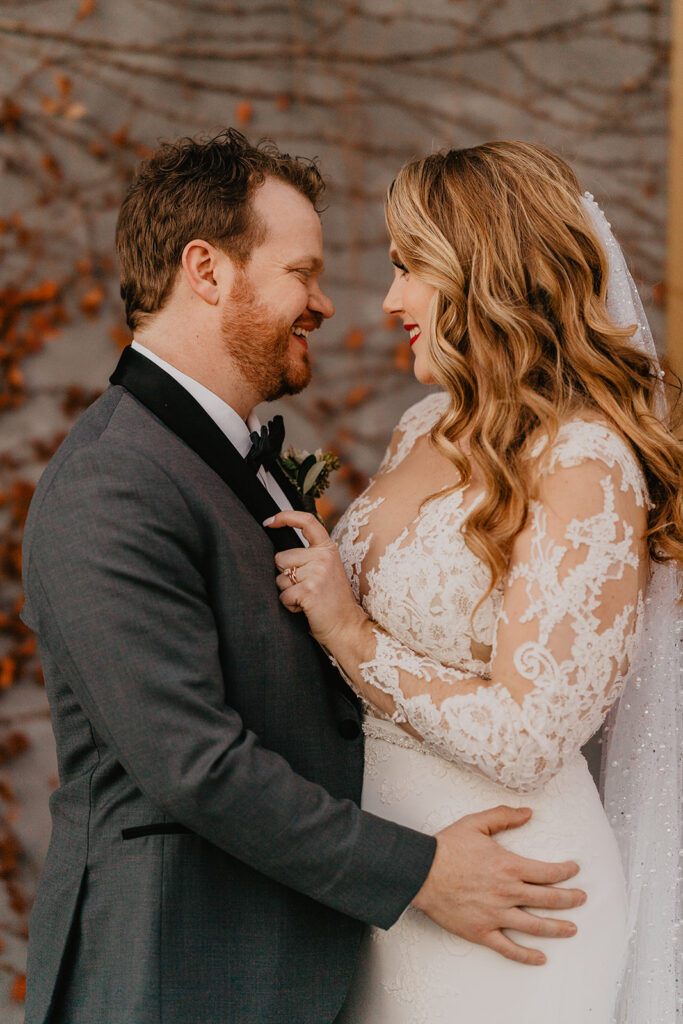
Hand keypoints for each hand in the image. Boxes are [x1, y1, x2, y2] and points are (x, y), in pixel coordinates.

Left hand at [264, 510, 367, 647]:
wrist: (348, 627)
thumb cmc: (332, 601)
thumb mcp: (326, 571)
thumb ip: (309, 557)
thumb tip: (278, 554)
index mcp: (328, 550)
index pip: (307, 522)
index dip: (285, 517)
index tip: (268, 521)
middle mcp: (323, 557)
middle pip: (281, 558)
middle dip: (286, 575)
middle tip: (307, 588)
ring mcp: (317, 573)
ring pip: (280, 578)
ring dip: (288, 592)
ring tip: (308, 598)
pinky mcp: (308, 590)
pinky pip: (283, 596)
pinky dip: (290, 605)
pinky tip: (306, 608)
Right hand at [412, 805, 585, 965]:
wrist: (421, 871)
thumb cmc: (447, 847)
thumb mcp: (476, 823)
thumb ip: (504, 817)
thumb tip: (529, 813)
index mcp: (509, 866)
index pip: (548, 872)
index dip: (566, 871)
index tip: (574, 870)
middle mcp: (508, 892)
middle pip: (549, 899)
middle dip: (570, 899)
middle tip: (582, 899)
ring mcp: (496, 915)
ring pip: (535, 926)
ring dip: (557, 928)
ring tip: (572, 929)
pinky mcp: (482, 932)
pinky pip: (509, 949)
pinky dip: (527, 956)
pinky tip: (540, 957)